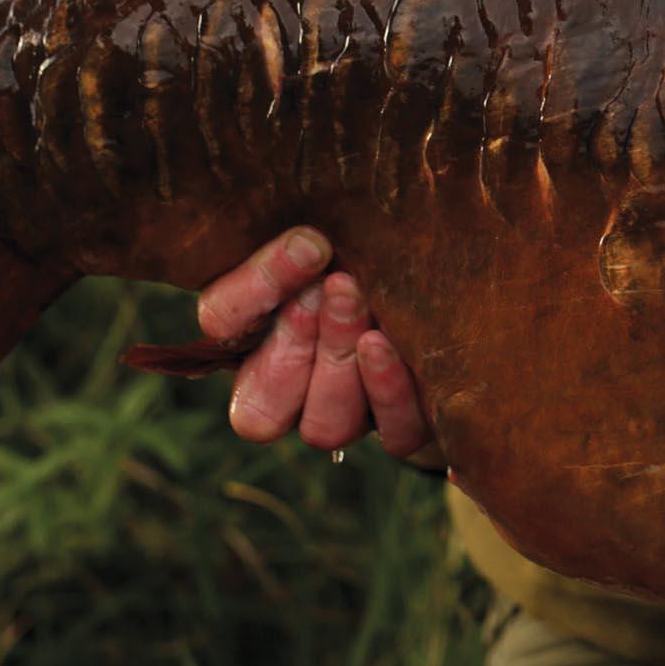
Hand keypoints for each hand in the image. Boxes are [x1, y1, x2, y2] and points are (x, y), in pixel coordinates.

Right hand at [195, 228, 444, 468]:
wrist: (441, 267)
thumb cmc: (375, 241)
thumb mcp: (331, 230)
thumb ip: (300, 243)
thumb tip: (309, 246)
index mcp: (254, 329)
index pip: (223, 320)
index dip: (255, 290)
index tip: (308, 245)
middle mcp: (291, 388)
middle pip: (262, 407)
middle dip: (297, 342)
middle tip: (337, 286)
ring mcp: (347, 416)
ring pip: (324, 428)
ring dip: (340, 366)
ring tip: (364, 312)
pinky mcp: (403, 426)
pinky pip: (393, 435)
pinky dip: (389, 393)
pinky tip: (387, 344)